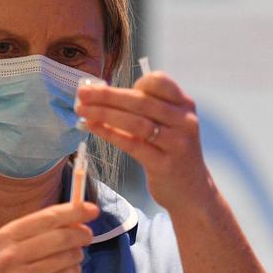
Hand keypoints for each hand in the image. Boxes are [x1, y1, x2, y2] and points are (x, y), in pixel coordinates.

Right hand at [0, 202, 98, 272]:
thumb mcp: (9, 249)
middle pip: (60, 236)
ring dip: (76, 256)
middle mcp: (12, 253)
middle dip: (81, 234)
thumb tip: (76, 220)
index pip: (47, 217)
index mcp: (7, 235)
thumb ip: (38, 233)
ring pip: (67, 257)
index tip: (92, 208)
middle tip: (88, 235)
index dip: (74, 211)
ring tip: (70, 258)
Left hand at [75, 72, 213, 213]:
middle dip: (107, 95)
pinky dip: (109, 134)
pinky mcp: (164, 164)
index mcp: (184, 105)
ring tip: (81, 110)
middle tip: (82, 93)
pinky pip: (132, 145)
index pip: (159, 82)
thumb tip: (100, 94)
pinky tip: (92, 127)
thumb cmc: (170, 151)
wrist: (191, 191)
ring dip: (104, 113)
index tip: (109, 86)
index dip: (132, 82)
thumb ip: (145, 108)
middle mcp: (184, 121)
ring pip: (135, 122)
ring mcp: (177, 143)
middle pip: (141, 101)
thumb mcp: (167, 124)